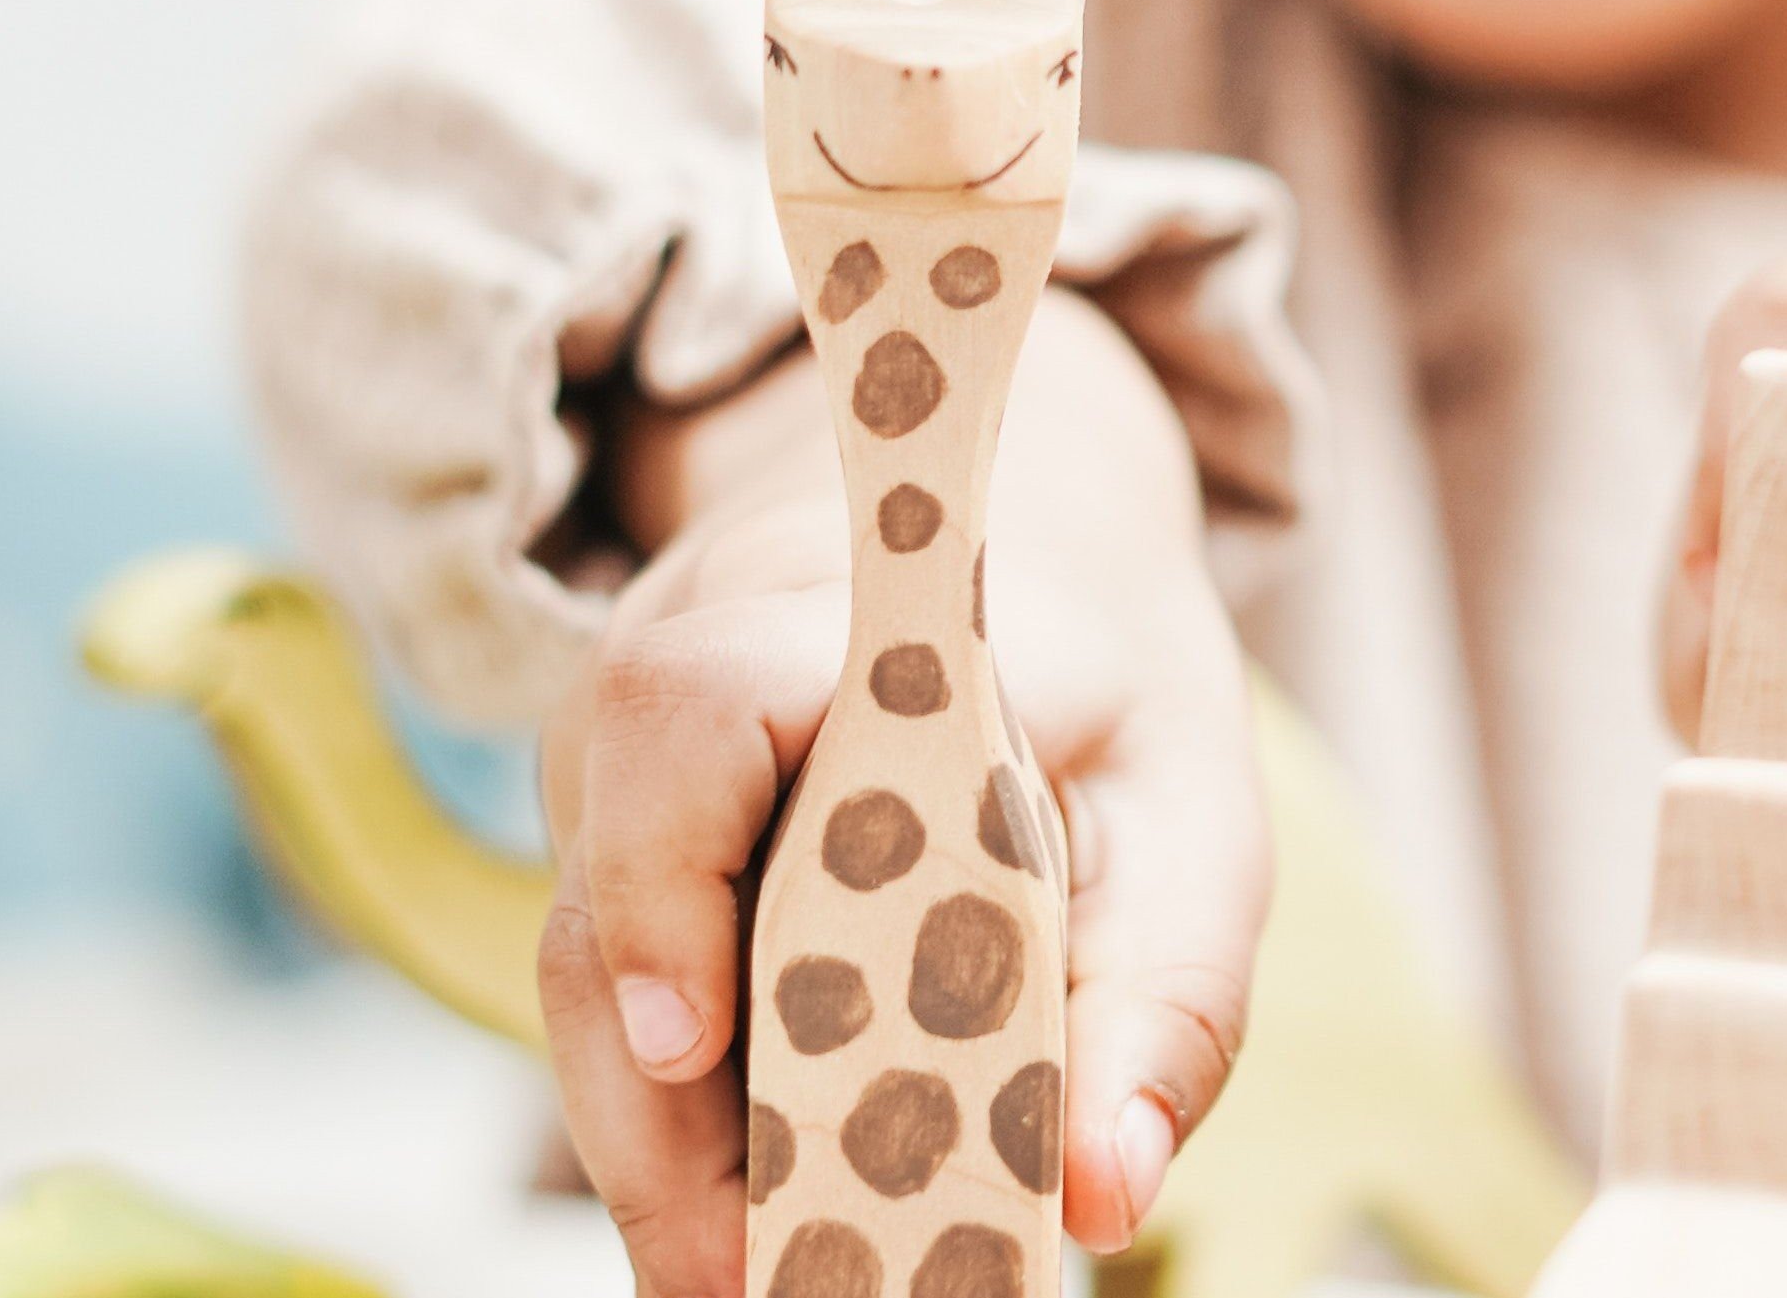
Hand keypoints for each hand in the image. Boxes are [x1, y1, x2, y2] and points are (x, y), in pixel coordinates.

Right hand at [538, 292, 1269, 1296]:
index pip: (692, 705)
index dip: (666, 871)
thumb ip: (1166, 1001)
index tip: (697, 1042)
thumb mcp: (1196, 822)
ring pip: (590, 981)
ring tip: (761, 1285)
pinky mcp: (624, 853)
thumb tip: (1106, 1194)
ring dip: (668, 1157)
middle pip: (606, 905)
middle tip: (756, 1285)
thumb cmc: (1116, 697)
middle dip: (668, 1129)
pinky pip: (620, 999)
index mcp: (848, 626)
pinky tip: (756, 1225)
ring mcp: (632, 770)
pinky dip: (681, 1126)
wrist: (1031, 560)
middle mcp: (692, 683)